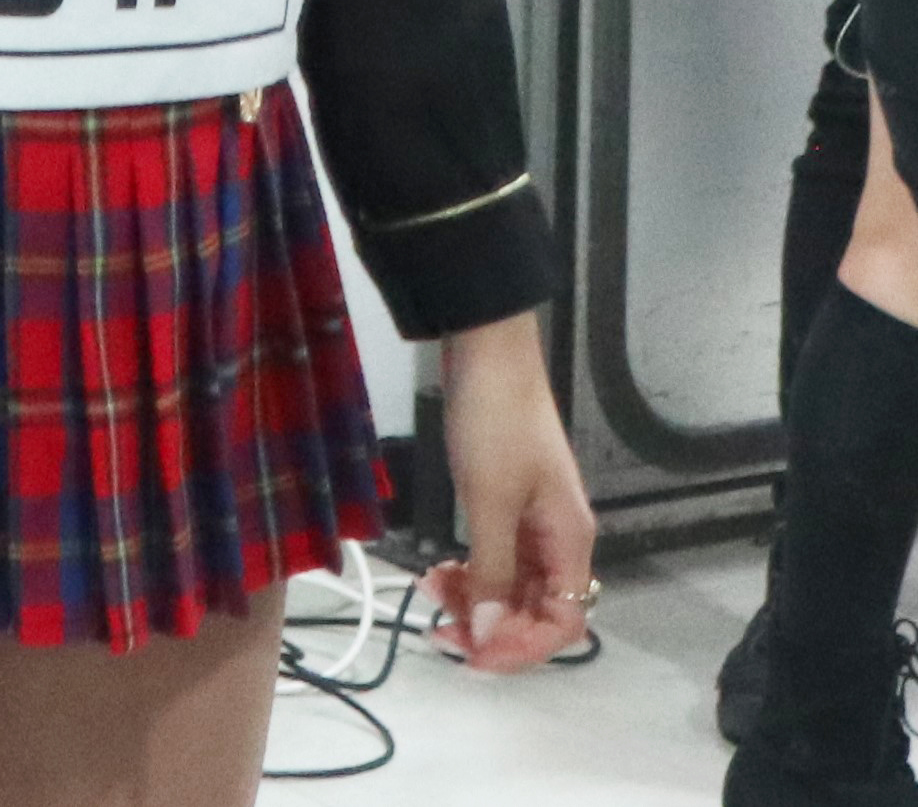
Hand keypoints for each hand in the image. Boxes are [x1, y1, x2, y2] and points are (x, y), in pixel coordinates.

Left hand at [425, 313, 595, 672]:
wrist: (485, 348)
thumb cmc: (494, 422)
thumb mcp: (489, 501)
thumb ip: (492, 572)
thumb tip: (490, 634)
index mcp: (570, 539)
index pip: (564, 622)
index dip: (521, 646)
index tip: (473, 652)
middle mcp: (559, 535)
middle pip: (537, 608)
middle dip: (492, 625)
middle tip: (440, 627)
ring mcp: (534, 518)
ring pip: (512, 583)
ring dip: (476, 598)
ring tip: (431, 594)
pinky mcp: (509, 500)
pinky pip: (498, 555)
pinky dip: (471, 569)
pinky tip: (440, 570)